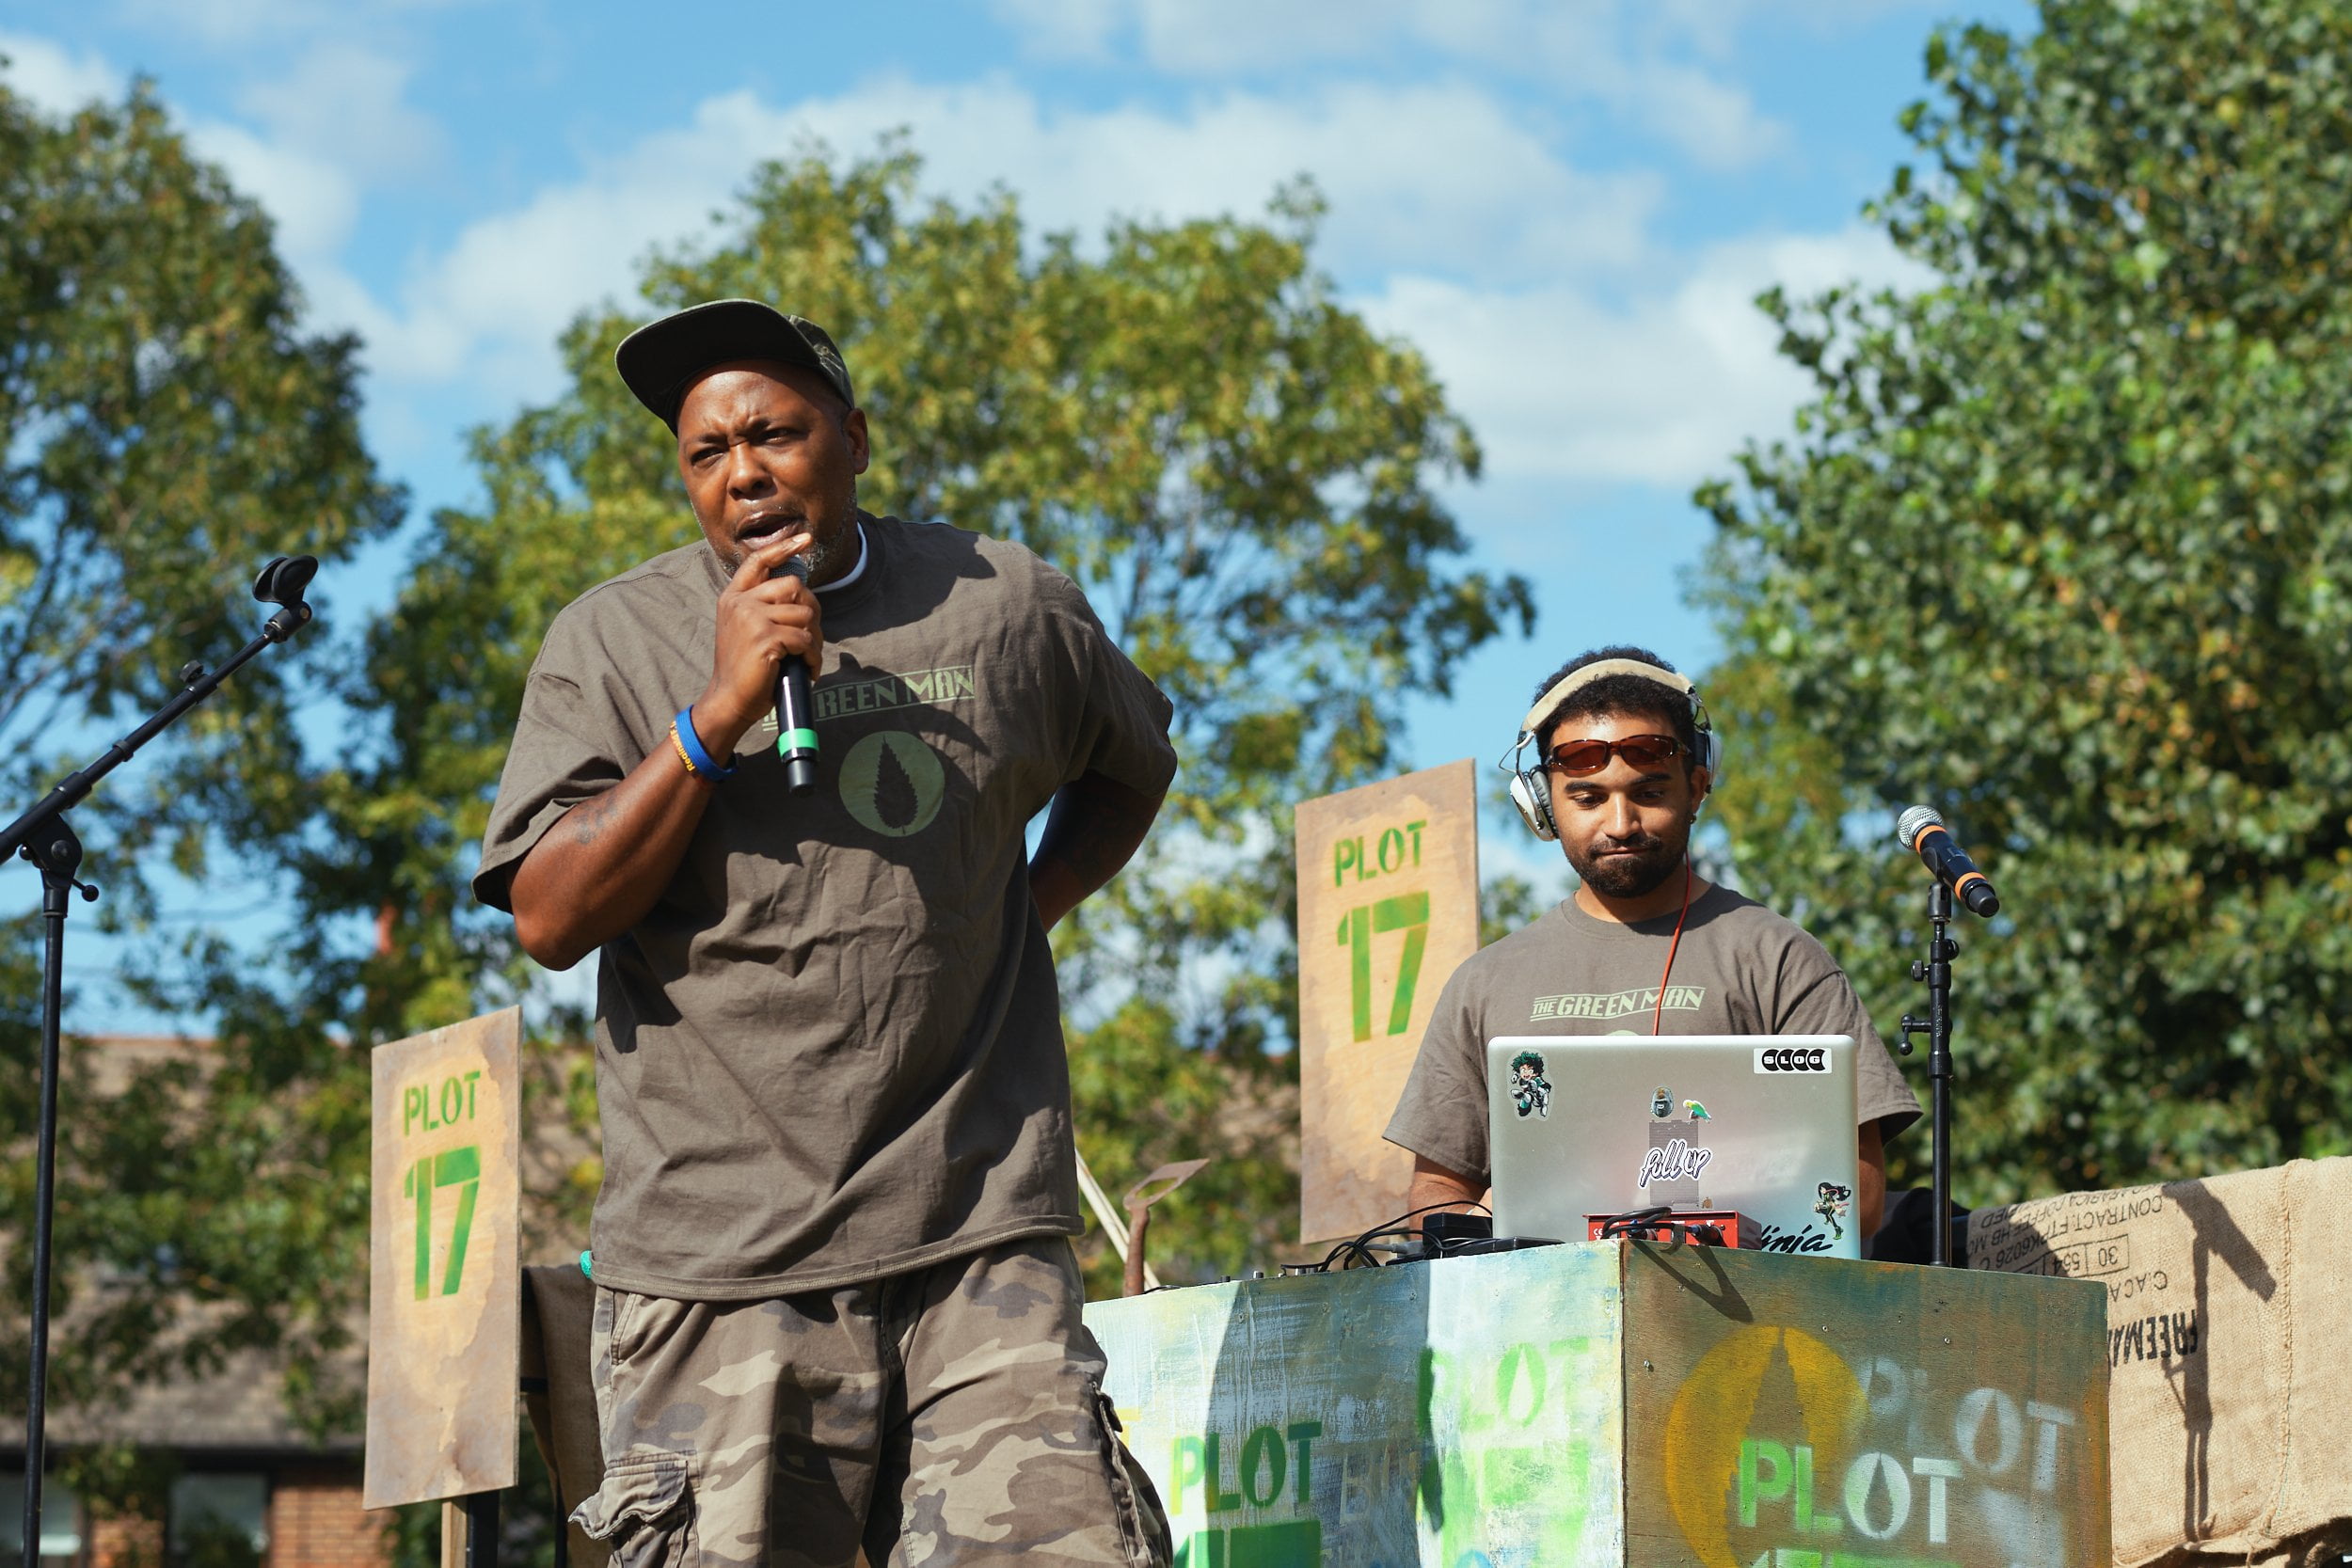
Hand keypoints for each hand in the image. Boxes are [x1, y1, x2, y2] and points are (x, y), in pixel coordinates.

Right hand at [696, 533, 822, 755]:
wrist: (729, 699)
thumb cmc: (745, 668)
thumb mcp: (746, 629)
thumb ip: (764, 607)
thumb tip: (801, 593)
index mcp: (734, 597)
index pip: (758, 561)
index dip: (783, 548)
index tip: (804, 539)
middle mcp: (740, 603)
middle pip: (795, 587)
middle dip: (811, 613)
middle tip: (811, 639)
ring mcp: (751, 619)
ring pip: (805, 614)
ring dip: (815, 641)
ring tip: (807, 658)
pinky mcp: (765, 638)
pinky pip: (805, 639)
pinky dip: (813, 657)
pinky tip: (807, 669)